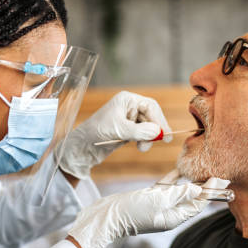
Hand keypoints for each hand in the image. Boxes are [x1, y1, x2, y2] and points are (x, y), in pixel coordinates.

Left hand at [57, 91, 171, 179]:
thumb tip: (158, 132)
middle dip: (154, 129)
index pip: (150, 106)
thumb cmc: (97, 132)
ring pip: (148, 127)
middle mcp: (129, 107)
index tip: (164, 133)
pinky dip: (144, 141)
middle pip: (151, 116)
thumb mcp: (120, 130)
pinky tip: (140, 147)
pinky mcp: (128, 131)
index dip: (159, 119)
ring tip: (142, 148)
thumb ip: (140, 131)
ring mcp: (129, 119)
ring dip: (148, 138)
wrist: (83, 146)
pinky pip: (142, 134)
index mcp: (127, 100)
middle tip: (161, 141)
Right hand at [68, 183, 207, 247]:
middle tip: (218, 170)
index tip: (221, 177)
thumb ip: (177, 194)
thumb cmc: (130, 212)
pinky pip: (166, 187)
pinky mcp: (149, 198)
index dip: (211, 190)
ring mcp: (159, 205)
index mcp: (174, 218)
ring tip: (202, 167)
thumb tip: (196, 188)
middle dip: (204, 185)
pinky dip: (173, 179)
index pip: (198, 204)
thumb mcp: (156, 201)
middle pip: (192, 198)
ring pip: (180, 191)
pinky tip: (181, 169)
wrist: (105, 217)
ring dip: (190, 180)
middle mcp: (169, 213)